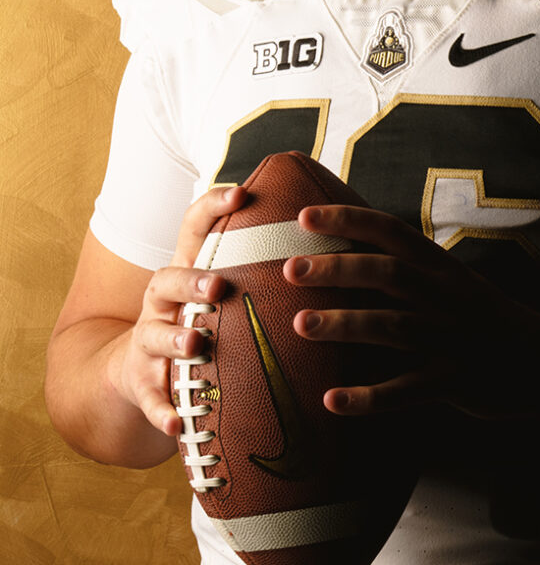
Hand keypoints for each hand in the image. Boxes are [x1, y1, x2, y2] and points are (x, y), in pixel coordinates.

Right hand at [113, 184, 246, 435]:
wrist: (136, 372)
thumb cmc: (198, 321)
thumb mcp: (218, 289)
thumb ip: (258, 263)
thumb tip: (328, 231)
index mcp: (186, 271)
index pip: (193, 227)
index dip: (214, 205)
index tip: (243, 191)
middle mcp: (162, 302)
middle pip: (167, 280)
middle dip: (192, 280)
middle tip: (219, 285)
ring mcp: (147, 342)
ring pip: (153, 336)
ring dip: (174, 340)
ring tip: (196, 345)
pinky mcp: (142, 384)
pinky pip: (149, 398)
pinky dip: (161, 410)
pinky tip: (175, 424)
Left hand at [284, 204, 539, 418]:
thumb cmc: (483, 316)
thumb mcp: (451, 279)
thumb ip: (407, 266)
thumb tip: (347, 248)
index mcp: (440, 266)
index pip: (390, 231)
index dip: (348, 219)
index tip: (304, 215)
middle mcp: (444, 296)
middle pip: (387, 274)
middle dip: (338, 268)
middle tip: (289, 268)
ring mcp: (450, 339)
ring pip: (392, 327)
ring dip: (345, 325)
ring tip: (299, 325)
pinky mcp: (455, 382)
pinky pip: (406, 390)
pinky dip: (369, 398)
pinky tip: (332, 401)